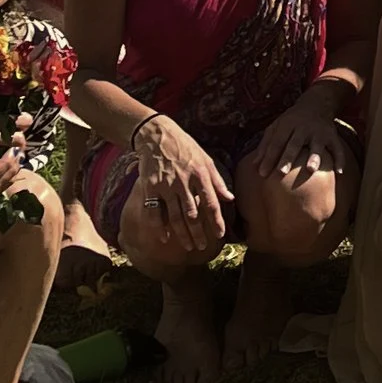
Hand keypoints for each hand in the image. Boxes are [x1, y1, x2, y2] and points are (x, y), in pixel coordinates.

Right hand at [131, 117, 229, 244]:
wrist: (157, 135)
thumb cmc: (185, 147)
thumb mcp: (206, 159)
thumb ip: (217, 181)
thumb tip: (230, 199)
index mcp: (200, 174)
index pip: (211, 202)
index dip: (216, 220)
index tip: (220, 235)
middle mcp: (184, 181)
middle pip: (193, 214)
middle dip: (199, 233)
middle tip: (203, 247)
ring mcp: (166, 185)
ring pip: (175, 216)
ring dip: (182, 234)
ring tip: (189, 246)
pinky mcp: (150, 187)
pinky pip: (154, 211)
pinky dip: (158, 227)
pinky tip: (164, 238)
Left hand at [246, 94, 350, 197]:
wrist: (317, 103)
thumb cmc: (292, 120)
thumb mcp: (277, 126)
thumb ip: (266, 144)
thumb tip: (254, 166)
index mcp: (288, 124)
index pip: (277, 141)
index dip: (269, 157)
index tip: (262, 174)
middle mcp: (303, 127)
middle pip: (295, 143)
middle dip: (288, 157)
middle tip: (281, 172)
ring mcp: (319, 131)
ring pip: (317, 145)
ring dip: (314, 156)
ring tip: (311, 169)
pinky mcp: (332, 135)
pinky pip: (338, 147)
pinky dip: (340, 158)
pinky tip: (339, 171)